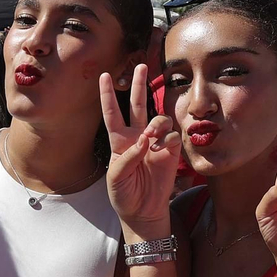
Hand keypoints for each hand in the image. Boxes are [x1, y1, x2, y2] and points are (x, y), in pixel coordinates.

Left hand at [100, 64, 180, 232]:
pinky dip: (167, 139)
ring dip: (156, 122)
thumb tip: (144, 139)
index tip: (104, 76)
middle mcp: (137, 136)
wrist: (143, 211)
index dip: (107, 95)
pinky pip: (172, 135)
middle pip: (137, 105)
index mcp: (119, 141)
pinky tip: (161, 148)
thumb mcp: (116, 178)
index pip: (112, 113)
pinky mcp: (170, 151)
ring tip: (152, 136)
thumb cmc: (124, 194)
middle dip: (138, 85)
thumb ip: (128, 157)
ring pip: (158, 118)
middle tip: (141, 65)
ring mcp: (155, 143)